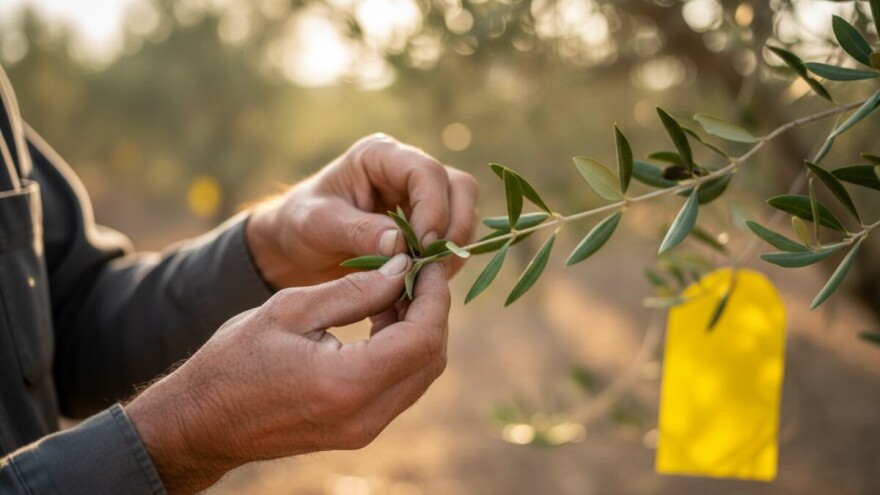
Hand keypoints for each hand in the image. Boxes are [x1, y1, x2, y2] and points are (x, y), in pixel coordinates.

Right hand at [125, 256, 448, 493]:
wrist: (201, 421)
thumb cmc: (234, 360)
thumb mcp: (290, 309)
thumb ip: (354, 289)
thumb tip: (402, 269)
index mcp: (347, 383)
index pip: (422, 337)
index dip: (433, 295)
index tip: (427, 262)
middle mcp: (365, 416)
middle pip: (430, 358)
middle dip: (432, 310)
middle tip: (413, 273)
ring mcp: (364, 429)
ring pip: (421, 374)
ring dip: (419, 330)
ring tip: (395, 291)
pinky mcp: (359, 430)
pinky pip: (401, 387)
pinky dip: (402, 351)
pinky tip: (382, 319)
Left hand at [246, 133, 478, 287]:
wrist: (298, 245)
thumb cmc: (301, 225)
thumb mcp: (318, 225)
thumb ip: (357, 231)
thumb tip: (400, 245)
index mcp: (379, 155)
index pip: (426, 172)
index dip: (433, 208)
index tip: (422, 247)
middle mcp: (407, 169)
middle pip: (459, 187)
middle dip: (453, 228)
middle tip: (432, 266)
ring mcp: (422, 196)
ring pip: (465, 212)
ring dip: (453, 248)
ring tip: (425, 277)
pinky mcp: (429, 223)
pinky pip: (456, 238)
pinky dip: (447, 261)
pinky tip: (422, 281)